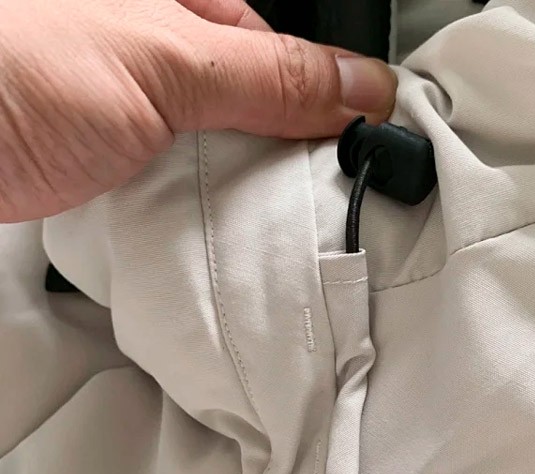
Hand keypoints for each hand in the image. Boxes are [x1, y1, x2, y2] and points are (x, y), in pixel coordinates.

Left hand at [0, 0, 396, 221]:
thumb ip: (267, 74)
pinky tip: (208, 228)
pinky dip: (196, 209)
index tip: (355, 150)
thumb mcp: (160, 62)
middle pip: (248, 101)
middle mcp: (149, 45)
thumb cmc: (4, 69)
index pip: (278, 47)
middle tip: (309, 200)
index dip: (321, 98)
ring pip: (214, 147)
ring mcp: (128, 106)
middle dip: (279, 152)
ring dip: (238, 187)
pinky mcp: (104, 159)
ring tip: (264, 223)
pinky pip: (174, 183)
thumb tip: (359, 86)